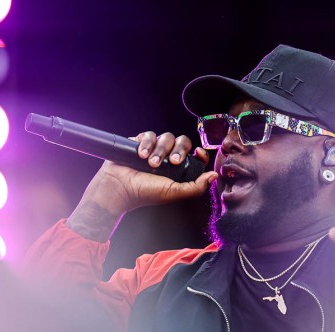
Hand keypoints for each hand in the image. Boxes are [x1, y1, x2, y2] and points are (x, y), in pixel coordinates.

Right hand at [66, 132, 217, 241]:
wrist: (120, 188)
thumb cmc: (146, 193)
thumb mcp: (175, 193)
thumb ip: (197, 187)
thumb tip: (214, 176)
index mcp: (178, 169)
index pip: (194, 154)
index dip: (198, 151)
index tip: (197, 152)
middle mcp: (168, 157)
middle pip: (181, 141)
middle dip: (178, 150)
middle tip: (172, 162)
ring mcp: (154, 149)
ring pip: (165, 137)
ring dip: (159, 150)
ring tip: (150, 163)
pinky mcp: (140, 142)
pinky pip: (149, 134)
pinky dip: (146, 143)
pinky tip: (141, 155)